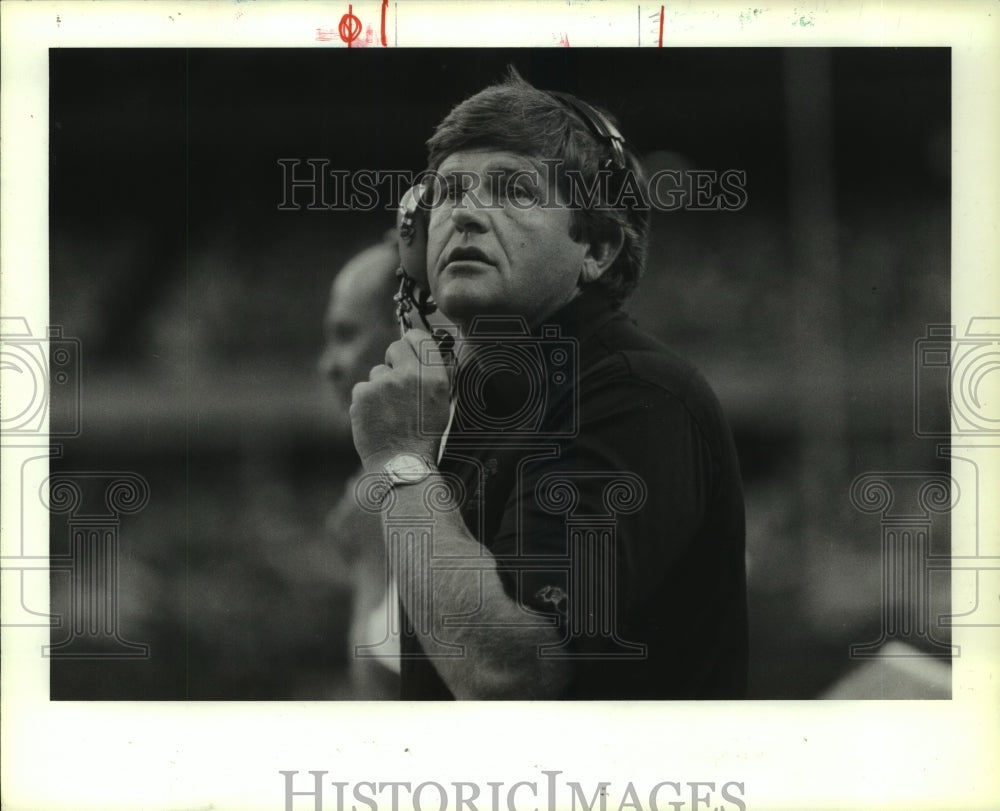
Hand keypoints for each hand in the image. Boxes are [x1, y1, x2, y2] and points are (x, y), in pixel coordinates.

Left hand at [349, 329, 452, 472]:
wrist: (402, 465)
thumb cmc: (424, 437)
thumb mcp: (441, 404)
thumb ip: (433, 375)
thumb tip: (425, 351)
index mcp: (434, 377)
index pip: (419, 338)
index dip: (412, 342)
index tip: (409, 348)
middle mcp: (409, 375)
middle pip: (395, 346)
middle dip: (394, 359)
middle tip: (397, 381)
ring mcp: (383, 383)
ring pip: (377, 372)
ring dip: (380, 386)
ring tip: (389, 412)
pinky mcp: (362, 394)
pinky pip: (363, 388)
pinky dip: (367, 402)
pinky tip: (376, 419)